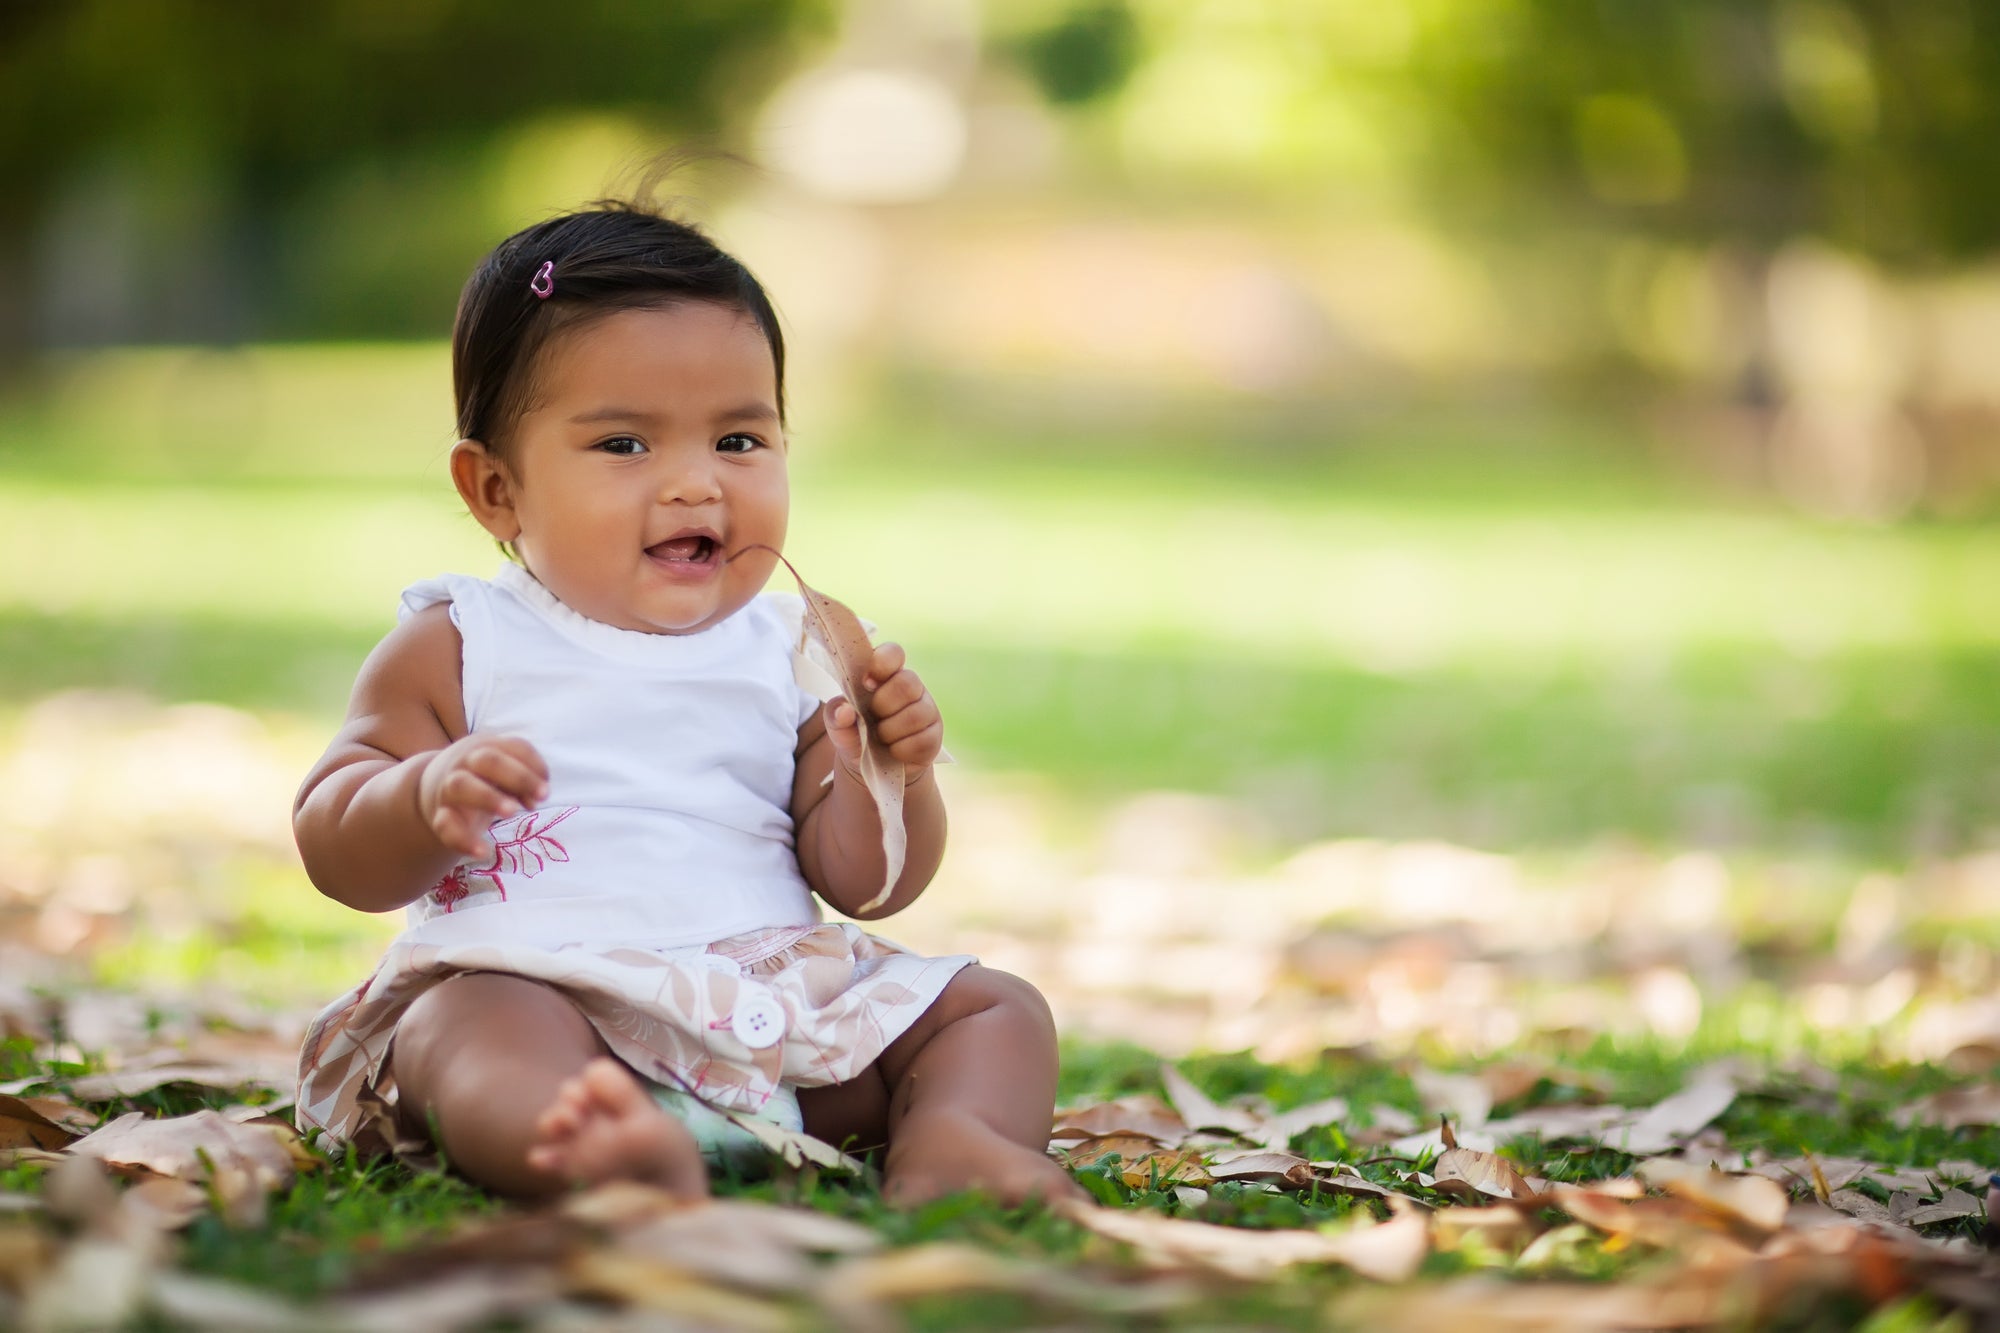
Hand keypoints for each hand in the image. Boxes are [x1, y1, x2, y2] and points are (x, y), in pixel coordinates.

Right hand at [418, 733, 549, 859]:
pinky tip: (483, 853)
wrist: (434, 783)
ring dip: (488, 797)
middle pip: (488, 760)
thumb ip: (524, 782)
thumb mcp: (505, 772)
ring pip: (462, 785)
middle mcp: (466, 762)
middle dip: (518, 776)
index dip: (535, 767)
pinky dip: (463, 839)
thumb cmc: (484, 776)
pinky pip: (445, 825)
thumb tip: (535, 799)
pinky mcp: (439, 814)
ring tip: (512, 812)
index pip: (516, 747)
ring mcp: (449, 787)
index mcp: (488, 747)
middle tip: (543, 797)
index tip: (546, 791)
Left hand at [826, 642, 942, 780]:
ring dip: (890, 731)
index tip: (866, 682)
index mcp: (886, 675)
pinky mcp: (934, 736)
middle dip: (883, 704)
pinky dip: (901, 750)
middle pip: (907, 683)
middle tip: (872, 717)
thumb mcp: (837, 725)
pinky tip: (893, 751)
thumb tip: (845, 711)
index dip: (882, 662)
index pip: (894, 653)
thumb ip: (835, 714)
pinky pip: (922, 741)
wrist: (869, 767)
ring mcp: (927, 711)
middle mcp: (911, 688)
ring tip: (880, 738)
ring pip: (916, 715)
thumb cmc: (855, 734)